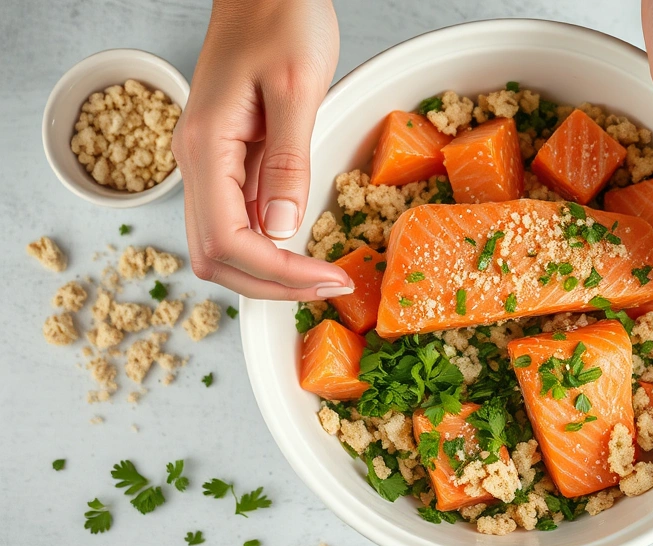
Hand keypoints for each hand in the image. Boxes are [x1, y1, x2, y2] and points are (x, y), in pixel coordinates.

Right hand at [173, 0, 353, 299]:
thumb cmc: (281, 18)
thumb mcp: (296, 88)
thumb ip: (286, 163)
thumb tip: (280, 232)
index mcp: (206, 147)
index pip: (228, 241)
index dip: (278, 274)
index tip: (328, 281)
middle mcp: (197, 162)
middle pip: (217, 256)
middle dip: (272, 285)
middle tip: (330, 287)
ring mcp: (210, 162)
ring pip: (225, 243)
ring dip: (270, 270)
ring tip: (323, 274)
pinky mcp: (229, 157)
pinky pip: (240, 216)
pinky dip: (271, 243)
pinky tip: (307, 244)